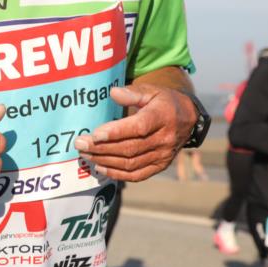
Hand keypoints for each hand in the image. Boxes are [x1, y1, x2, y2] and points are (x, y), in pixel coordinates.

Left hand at [73, 85, 196, 181]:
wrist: (188, 118)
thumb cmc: (164, 102)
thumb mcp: (152, 91)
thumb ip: (133, 93)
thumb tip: (113, 93)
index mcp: (163, 116)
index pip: (139, 127)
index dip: (116, 132)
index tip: (95, 134)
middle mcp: (165, 138)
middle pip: (129, 147)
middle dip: (101, 148)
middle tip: (80, 144)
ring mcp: (163, 155)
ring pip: (130, 163)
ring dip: (104, 160)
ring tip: (85, 154)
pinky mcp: (160, 166)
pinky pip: (137, 175)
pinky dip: (117, 174)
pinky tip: (100, 167)